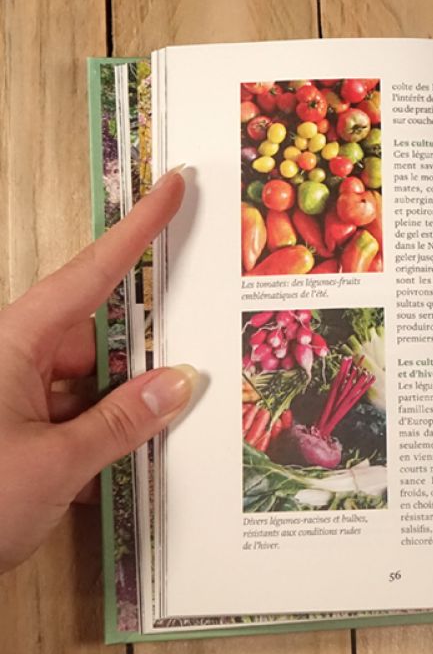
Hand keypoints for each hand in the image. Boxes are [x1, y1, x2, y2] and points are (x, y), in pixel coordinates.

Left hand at [0, 169, 195, 572]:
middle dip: (141, 356)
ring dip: (118, 408)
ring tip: (155, 437)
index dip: (138, 228)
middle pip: (95, 334)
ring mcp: (6, 395)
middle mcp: (9, 358)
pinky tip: (113, 468)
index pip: (92, 273)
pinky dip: (93, 437)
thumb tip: (183, 381)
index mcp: (13, 344)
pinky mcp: (7, 428)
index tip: (173, 184)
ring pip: (84, 380)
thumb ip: (124, 422)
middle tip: (192, 367)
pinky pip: (66, 414)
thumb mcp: (54, 465)